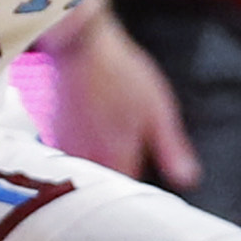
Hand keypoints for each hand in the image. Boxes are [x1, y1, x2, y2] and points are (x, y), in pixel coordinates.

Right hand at [46, 6, 197, 188]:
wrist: (79, 43)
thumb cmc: (121, 72)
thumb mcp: (159, 110)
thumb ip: (171, 149)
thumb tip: (187, 180)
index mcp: (116, 153)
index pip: (127, 191)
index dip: (138, 196)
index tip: (148, 197)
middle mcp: (87, 154)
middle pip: (100, 186)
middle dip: (114, 188)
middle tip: (129, 188)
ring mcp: (66, 141)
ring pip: (82, 171)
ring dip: (95, 172)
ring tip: (110, 166)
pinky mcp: (53, 127)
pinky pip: (67, 153)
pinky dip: (79, 155)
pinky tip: (89, 145)